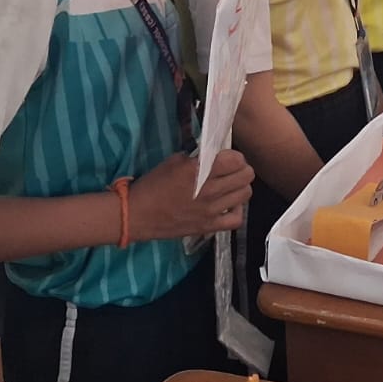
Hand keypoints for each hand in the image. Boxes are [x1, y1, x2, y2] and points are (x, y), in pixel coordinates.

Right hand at [127, 150, 252, 242]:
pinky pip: (236, 219)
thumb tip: (215, 154)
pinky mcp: (208, 227)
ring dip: (240, 187)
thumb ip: (198, 157)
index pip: (236, 159)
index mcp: (198, 171)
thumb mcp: (174, 161)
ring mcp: (210, 211)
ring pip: (245, 194)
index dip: (235, 156)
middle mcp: (208, 190)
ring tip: (230, 185)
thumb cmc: (152, 185)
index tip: (227, 157)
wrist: (136, 214)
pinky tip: (228, 205)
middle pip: (246, 175)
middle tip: (232, 169)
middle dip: (241, 168)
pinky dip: (236, 210)